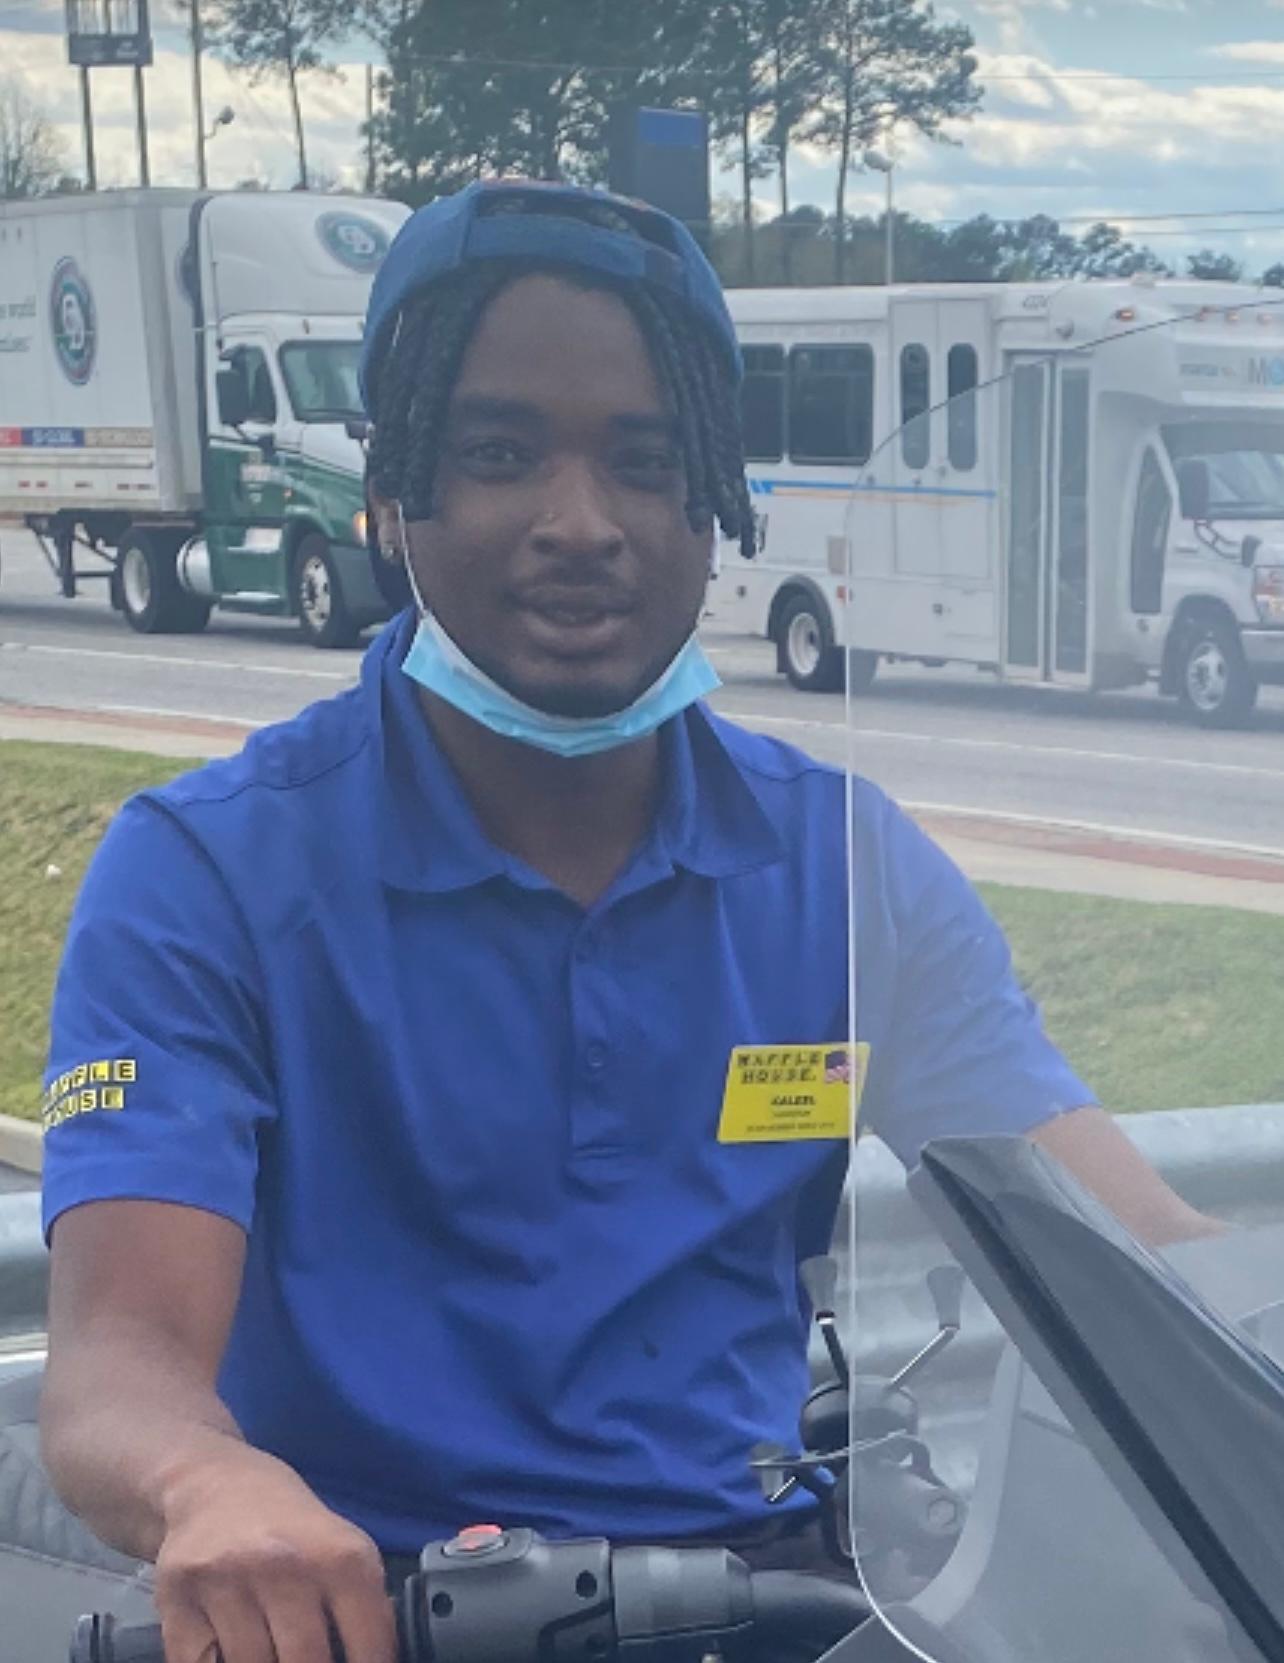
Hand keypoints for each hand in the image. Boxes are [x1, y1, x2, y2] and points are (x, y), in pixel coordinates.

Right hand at [154, 1446, 395, 1662]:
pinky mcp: (177, 1600)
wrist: (212, 1484)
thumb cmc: (288, 1526)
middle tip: (304, 1659)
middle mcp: (284, 1566)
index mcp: (338, 1556)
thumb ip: (363, 1604)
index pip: (368, 1644)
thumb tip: (378, 1662)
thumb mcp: (341, 1547)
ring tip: (271, 1652)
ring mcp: (227, 1584)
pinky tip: (227, 1652)